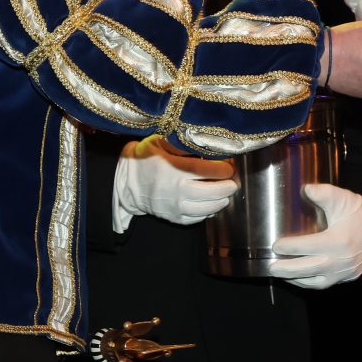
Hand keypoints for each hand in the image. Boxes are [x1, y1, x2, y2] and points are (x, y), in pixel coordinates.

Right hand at [114, 135, 237, 230]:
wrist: (129, 182)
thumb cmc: (147, 158)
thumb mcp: (162, 142)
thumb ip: (183, 143)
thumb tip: (209, 143)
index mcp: (174, 170)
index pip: (209, 171)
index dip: (224, 169)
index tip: (230, 166)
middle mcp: (177, 191)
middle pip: (214, 192)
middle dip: (228, 186)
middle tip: (232, 180)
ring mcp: (176, 207)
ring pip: (210, 208)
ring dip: (222, 200)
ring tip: (225, 192)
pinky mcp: (175, 218)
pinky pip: (199, 218)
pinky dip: (209, 212)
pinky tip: (212, 203)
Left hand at [268, 184, 361, 288]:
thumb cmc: (359, 213)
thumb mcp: (343, 198)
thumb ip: (324, 192)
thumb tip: (305, 189)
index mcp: (338, 240)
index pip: (308, 246)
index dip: (290, 247)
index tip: (276, 245)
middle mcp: (341, 260)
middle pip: (308, 268)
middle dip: (286, 269)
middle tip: (271, 266)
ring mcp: (344, 271)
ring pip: (315, 281)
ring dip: (295, 279)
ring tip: (279, 274)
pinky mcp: (346, 277)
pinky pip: (324, 284)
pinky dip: (308, 283)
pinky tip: (296, 278)